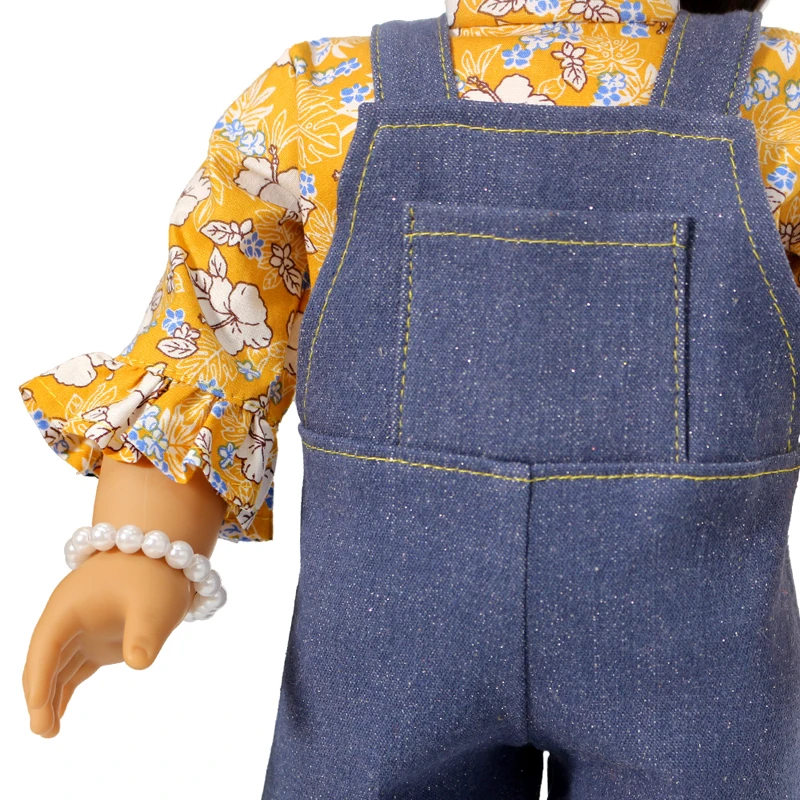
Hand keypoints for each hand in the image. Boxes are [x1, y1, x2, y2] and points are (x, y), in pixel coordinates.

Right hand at [22, 545, 193, 737]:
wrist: (165, 553)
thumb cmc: (155, 573)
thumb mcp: (154, 602)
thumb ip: (145, 633)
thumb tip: (138, 662)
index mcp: (70, 605)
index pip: (46, 645)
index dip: (39, 678)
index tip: (38, 708)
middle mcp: (68, 618)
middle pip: (44, 659)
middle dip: (40, 694)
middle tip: (44, 730)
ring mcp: (81, 630)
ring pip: (55, 667)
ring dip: (50, 697)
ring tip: (50, 732)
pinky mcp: (97, 639)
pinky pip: (72, 668)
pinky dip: (64, 689)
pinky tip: (58, 716)